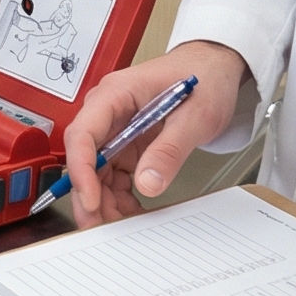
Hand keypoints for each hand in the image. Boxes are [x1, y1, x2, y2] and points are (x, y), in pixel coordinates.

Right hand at [65, 40, 246, 225]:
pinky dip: (120, 196)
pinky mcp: (126, 144)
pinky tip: (133, 211)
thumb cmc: (202, 78)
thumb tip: (147, 183)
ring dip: (104, 200)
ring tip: (121, 224)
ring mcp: (116, 129)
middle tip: (98, 226)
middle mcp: (108, 112)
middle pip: (85, 159)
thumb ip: (170, 149)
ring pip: (97, 172)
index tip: (90, 199)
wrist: (214, 69)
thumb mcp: (194, 115)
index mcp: (115, 95)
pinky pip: (114, 175)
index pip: (84, 134)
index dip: (81, 170)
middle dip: (88, 195)